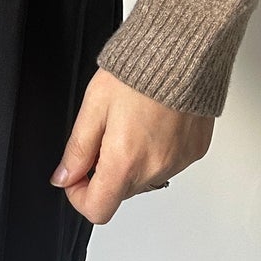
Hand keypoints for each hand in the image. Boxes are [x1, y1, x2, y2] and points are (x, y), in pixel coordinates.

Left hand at [51, 69, 213, 223]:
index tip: (76, 174)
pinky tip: (154, 122)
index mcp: (125, 161)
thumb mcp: (94, 106)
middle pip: (121, 192)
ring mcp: (179, 162)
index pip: (98, 209)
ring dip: (132, 162)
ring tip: (133, 122)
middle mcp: (155, 168)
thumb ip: (78, 148)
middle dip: (106, 171)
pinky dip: (156, 151)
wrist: (183, 52)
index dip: (79, 195)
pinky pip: (169, 163)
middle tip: (105, 134)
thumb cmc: (140, 72)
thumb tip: (64, 176)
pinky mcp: (195, 151)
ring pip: (145, 178)